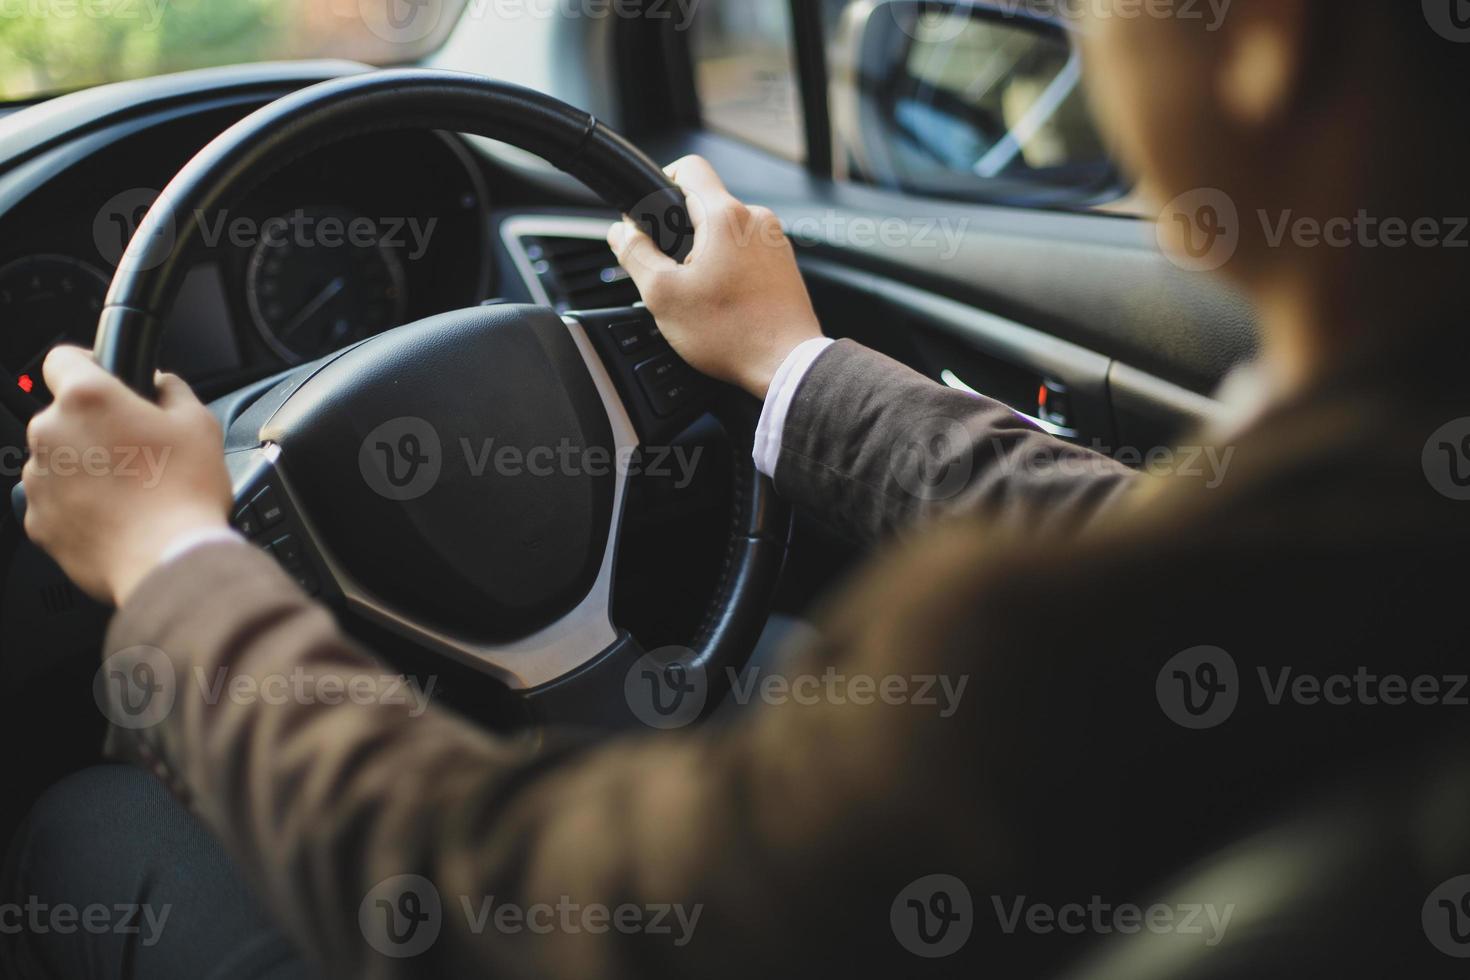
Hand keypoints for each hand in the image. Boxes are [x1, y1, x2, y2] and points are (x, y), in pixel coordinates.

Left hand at [23, 346, 232, 605]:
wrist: (168, 560)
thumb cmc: (185, 492)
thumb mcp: (199, 423)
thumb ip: (172, 390)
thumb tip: (160, 385)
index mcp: (87, 399)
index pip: (62, 359)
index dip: (87, 364)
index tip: (104, 377)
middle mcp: (51, 433)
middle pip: (64, 416)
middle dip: (94, 427)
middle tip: (137, 449)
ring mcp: (39, 479)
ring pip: (58, 459)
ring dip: (86, 467)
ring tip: (130, 489)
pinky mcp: (38, 520)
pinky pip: (55, 501)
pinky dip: (79, 505)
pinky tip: (117, 515)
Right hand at [607, 156, 823, 398]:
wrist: (786, 366)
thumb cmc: (732, 333)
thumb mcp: (664, 295)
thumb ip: (635, 255)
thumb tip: (620, 232)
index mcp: (725, 216)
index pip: (689, 167)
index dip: (662, 180)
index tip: (651, 211)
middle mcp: (757, 220)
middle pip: (707, 204)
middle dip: (682, 232)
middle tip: (670, 272)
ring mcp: (776, 242)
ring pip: (727, 232)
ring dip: (707, 254)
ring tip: (700, 294)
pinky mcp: (785, 265)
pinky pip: (748, 253)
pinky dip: (730, 269)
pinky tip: (725, 302)